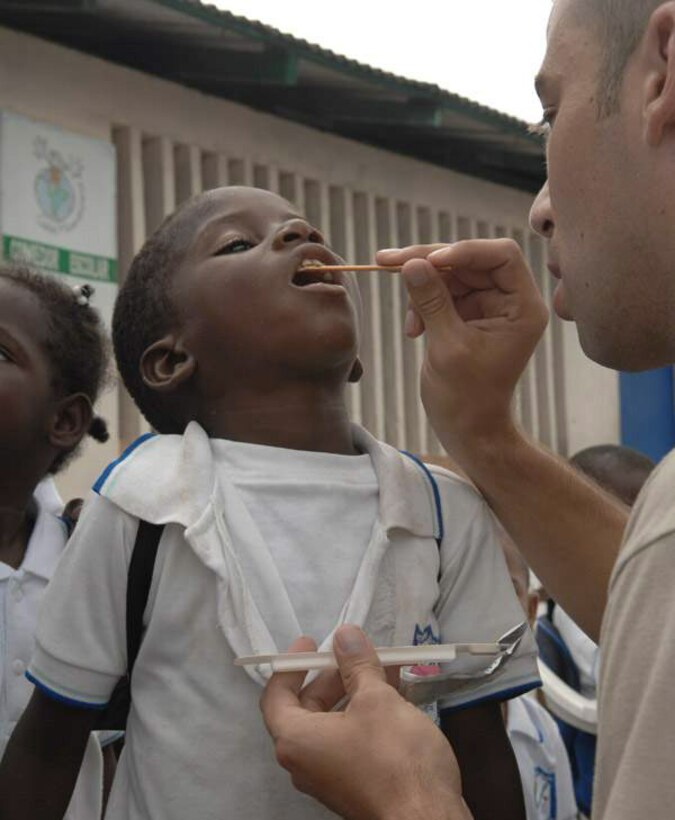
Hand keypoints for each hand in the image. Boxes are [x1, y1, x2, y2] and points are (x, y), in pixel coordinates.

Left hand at [260, 625, 471, 819]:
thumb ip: (357, 664)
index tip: (311, 643)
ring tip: (385, 665)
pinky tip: (396, 694)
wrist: (426, 819)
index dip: (291, 665)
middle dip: (332, 675)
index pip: (276, 695)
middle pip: (307, 707)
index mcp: (296, 740)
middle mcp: (305, 762)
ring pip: (334, 722)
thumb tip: (345, 636)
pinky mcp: (355, 785)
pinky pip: (351, 739)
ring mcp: (330, 777)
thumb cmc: (394, 758)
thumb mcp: (376, 699)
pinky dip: (366, 713)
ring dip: (356, 690)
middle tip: (355, 652)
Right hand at [376, 241, 547, 460]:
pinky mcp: (467, 315)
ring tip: (409, 321)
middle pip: (470, 260)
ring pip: (451, 273)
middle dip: (430, 263)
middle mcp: (509, 300)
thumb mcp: (448, 346)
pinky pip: (441, 292)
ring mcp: (487, 307)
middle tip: (389, 261)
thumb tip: (412, 263)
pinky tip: (413, 330)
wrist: (467, 429)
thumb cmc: (467, 397)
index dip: (464, 251)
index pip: (501, 255)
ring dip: (422, 288)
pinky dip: (421, 303)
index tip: (428, 261)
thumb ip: (432, 301)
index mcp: (522, 306)